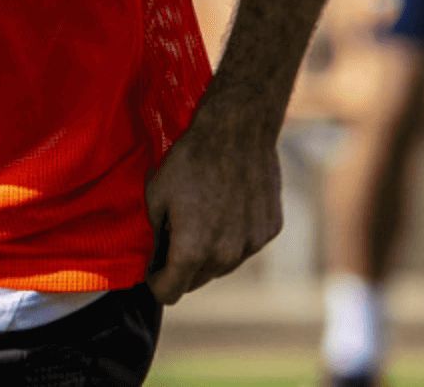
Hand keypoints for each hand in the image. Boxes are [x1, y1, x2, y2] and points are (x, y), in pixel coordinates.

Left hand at [144, 99, 282, 303]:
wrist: (237, 130)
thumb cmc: (190, 160)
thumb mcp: (156, 196)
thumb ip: (154, 235)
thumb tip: (154, 256)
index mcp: (192, 250)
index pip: (170, 293)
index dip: (156, 282)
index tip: (153, 269)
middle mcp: (225, 256)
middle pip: (196, 281)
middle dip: (181, 268)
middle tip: (173, 238)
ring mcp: (252, 245)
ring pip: (222, 266)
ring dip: (209, 254)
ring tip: (201, 219)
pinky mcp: (270, 230)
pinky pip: (245, 246)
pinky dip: (233, 237)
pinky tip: (226, 209)